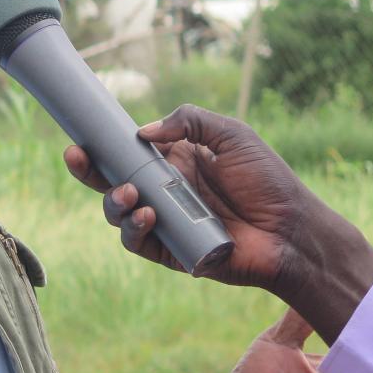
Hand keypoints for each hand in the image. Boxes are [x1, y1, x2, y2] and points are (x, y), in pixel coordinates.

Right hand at [63, 104, 372, 340]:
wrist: (293, 230)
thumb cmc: (268, 180)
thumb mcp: (232, 135)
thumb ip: (190, 121)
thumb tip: (143, 133)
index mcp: (173, 162)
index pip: (126, 154)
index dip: (100, 147)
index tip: (81, 139)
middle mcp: (162, 192)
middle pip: (111, 183)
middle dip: (89, 172)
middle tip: (78, 159)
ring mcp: (165, 222)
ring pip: (118, 214)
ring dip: (114, 203)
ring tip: (130, 196)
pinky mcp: (170, 251)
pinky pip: (138, 243)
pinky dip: (134, 230)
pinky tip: (147, 217)